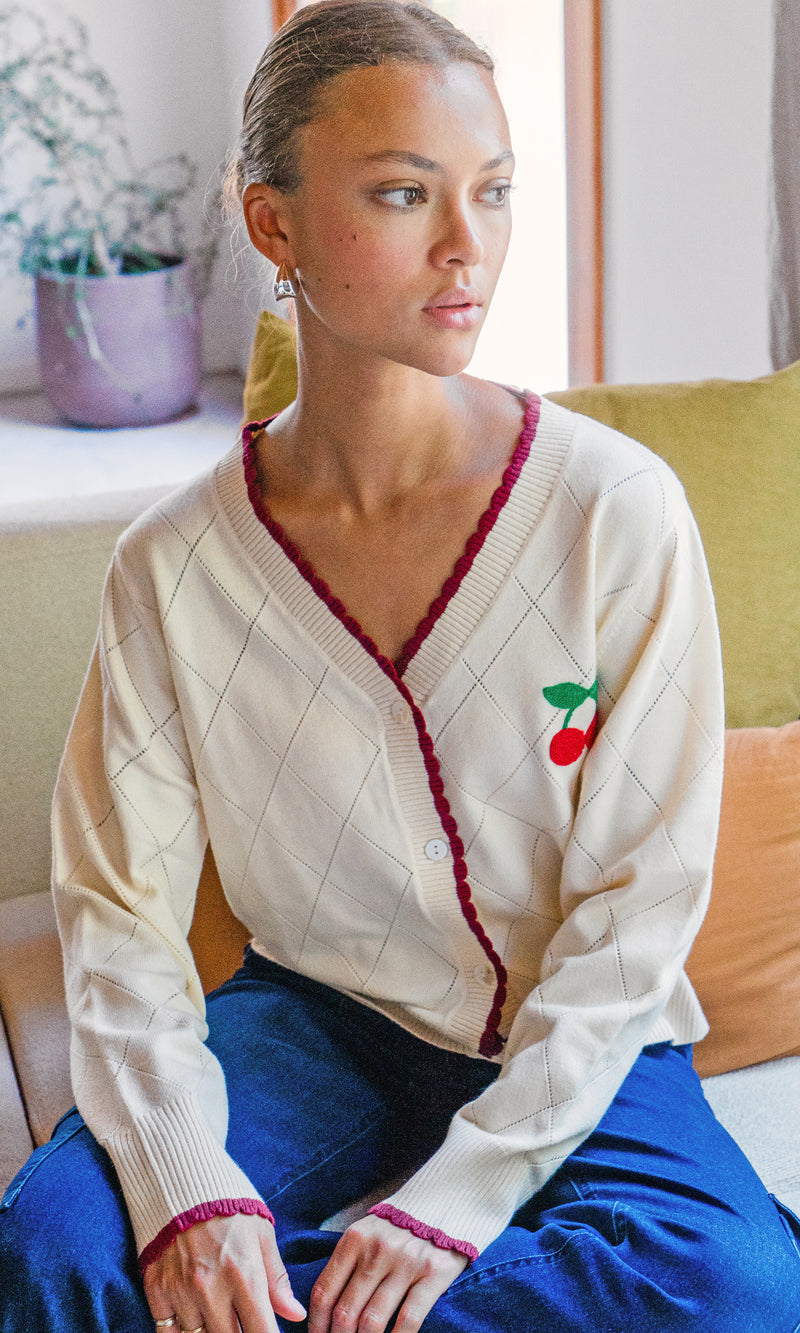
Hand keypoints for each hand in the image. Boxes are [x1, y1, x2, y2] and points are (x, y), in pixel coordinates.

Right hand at [143, 1212, 305, 1332]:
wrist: (181, 1177)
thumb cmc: (229, 1205)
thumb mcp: (262, 1234)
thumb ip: (277, 1279)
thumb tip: (297, 1314)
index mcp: (245, 1276)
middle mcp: (212, 1290)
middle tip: (244, 1322)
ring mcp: (180, 1292)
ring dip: (212, 1332)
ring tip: (221, 1316)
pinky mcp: (156, 1290)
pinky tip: (194, 1320)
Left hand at [308, 1214, 468, 1332]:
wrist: (446, 1202)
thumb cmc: (400, 1226)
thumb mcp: (367, 1233)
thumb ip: (348, 1264)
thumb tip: (326, 1310)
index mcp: (354, 1240)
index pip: (324, 1291)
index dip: (316, 1324)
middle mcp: (377, 1250)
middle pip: (346, 1312)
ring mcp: (405, 1263)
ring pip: (373, 1321)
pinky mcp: (432, 1274)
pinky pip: (408, 1319)